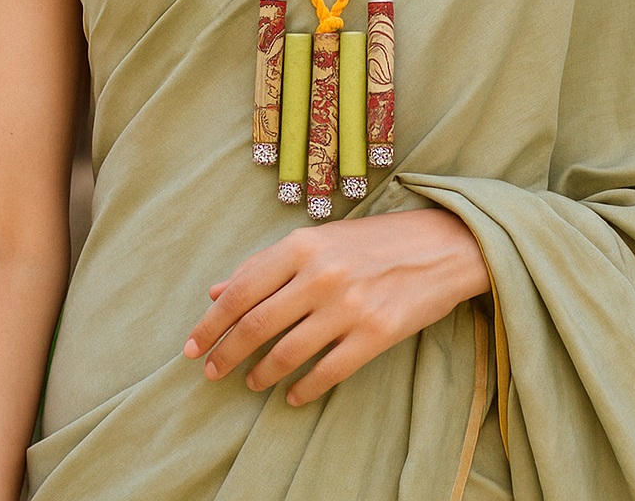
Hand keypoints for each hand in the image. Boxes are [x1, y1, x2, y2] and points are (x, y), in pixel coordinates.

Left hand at [183, 208, 488, 405]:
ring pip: (287, 353)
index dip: (211, 324)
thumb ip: (267, 265)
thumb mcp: (320, 240)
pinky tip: (293, 395)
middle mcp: (322, 274)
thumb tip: (218, 291)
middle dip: (226, 354)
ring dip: (261, 374)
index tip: (192, 346)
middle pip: (256, 325)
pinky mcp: (376, 334)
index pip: (241, 291)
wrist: (443, 246)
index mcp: (304, 245)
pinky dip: (303, 389)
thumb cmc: (375, 241)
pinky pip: (327, 372)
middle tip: (210, 372)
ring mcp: (349, 306)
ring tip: (252, 382)